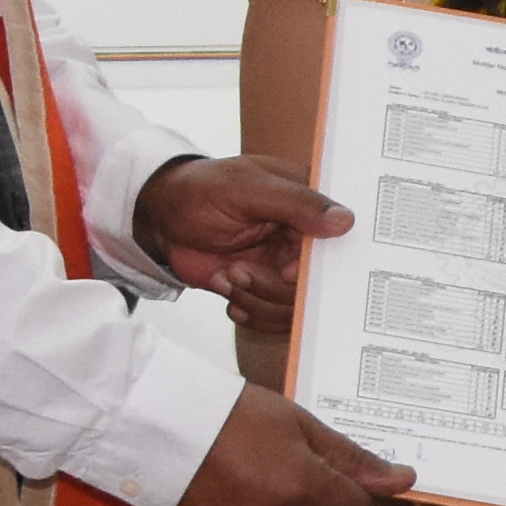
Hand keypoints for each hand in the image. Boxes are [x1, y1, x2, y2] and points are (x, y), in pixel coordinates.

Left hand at [134, 155, 352, 334]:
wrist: (160, 218)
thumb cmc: (200, 190)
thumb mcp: (247, 188)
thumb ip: (297, 203)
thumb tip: (345, 221)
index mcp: (307, 202)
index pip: (339, 238)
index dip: (319, 263)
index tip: (289, 271)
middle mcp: (301, 237)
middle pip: (317, 282)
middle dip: (277, 286)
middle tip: (241, 272)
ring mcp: (283, 265)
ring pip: (294, 305)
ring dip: (257, 298)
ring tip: (229, 275)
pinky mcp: (263, 287)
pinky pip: (274, 317)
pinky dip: (250, 311)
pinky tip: (229, 292)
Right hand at [164, 384, 409, 505]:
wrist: (161, 423)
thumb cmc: (237, 414)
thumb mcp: (300, 425)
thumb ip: (351, 458)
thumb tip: (404, 480)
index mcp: (306, 489)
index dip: (353, 498)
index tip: (336, 479)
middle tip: (292, 474)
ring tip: (259, 485)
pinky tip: (235, 499)